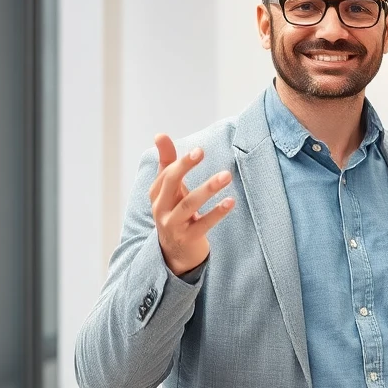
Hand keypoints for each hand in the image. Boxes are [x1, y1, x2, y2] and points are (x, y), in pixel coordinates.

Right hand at [149, 134, 234, 275]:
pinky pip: (203, 224)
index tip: (199, 150)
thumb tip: (159, 134)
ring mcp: (173, 225)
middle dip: (184, 167)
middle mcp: (161, 209)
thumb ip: (168, 162)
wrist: (175, 252)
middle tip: (201, 151)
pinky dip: (217, 212)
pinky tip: (230, 201)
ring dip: (208, 188)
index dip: (181, 162)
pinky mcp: (188, 238)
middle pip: (170, 184)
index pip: (166, 174)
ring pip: (189, 204)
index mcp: (157, 194)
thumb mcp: (170, 189)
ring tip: (226, 175)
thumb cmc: (174, 212)